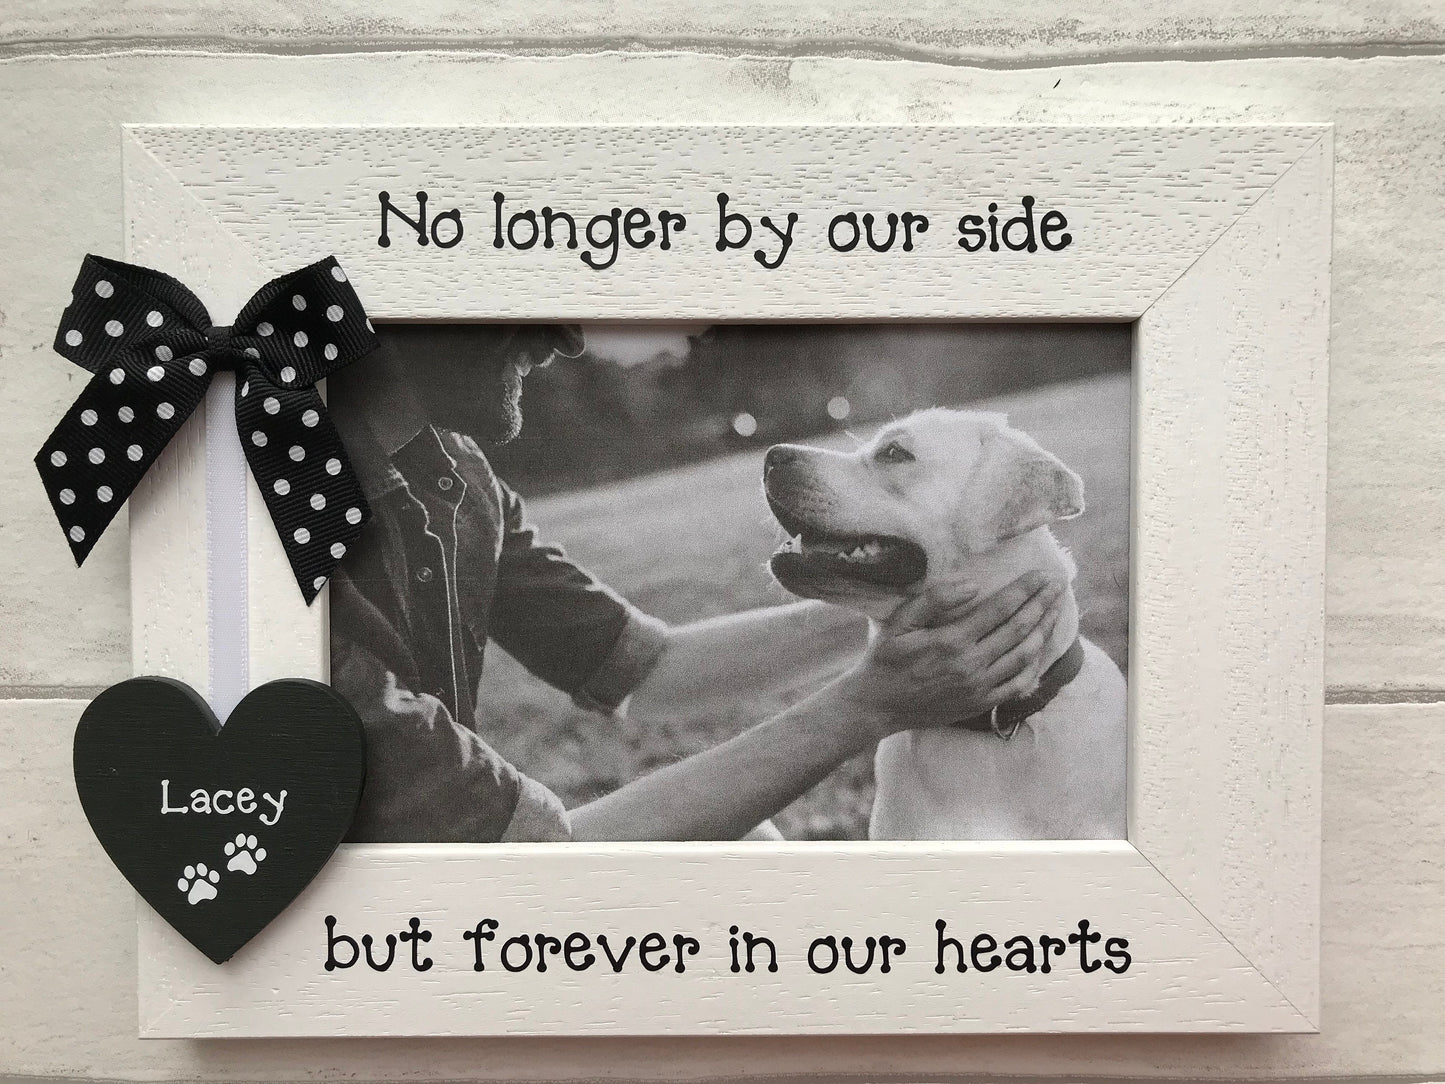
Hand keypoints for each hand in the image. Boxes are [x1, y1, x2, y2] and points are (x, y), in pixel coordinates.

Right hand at [833, 572, 1064, 735]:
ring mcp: (979, 686)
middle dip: (1043, 604)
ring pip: (1024, 655)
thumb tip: (972, 585)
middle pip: (1019, 629)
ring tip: (1056, 610)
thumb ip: (934, 599)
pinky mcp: (981, 703)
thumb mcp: (900, 622)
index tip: (1042, 574)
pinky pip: (1018, 683)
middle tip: (1059, 585)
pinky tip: (1041, 648)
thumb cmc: (886, 658)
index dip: (1024, 590)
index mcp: (951, 640)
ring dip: (1044, 630)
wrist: (878, 705)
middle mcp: (971, 664)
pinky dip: (1035, 664)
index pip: (1000, 609)